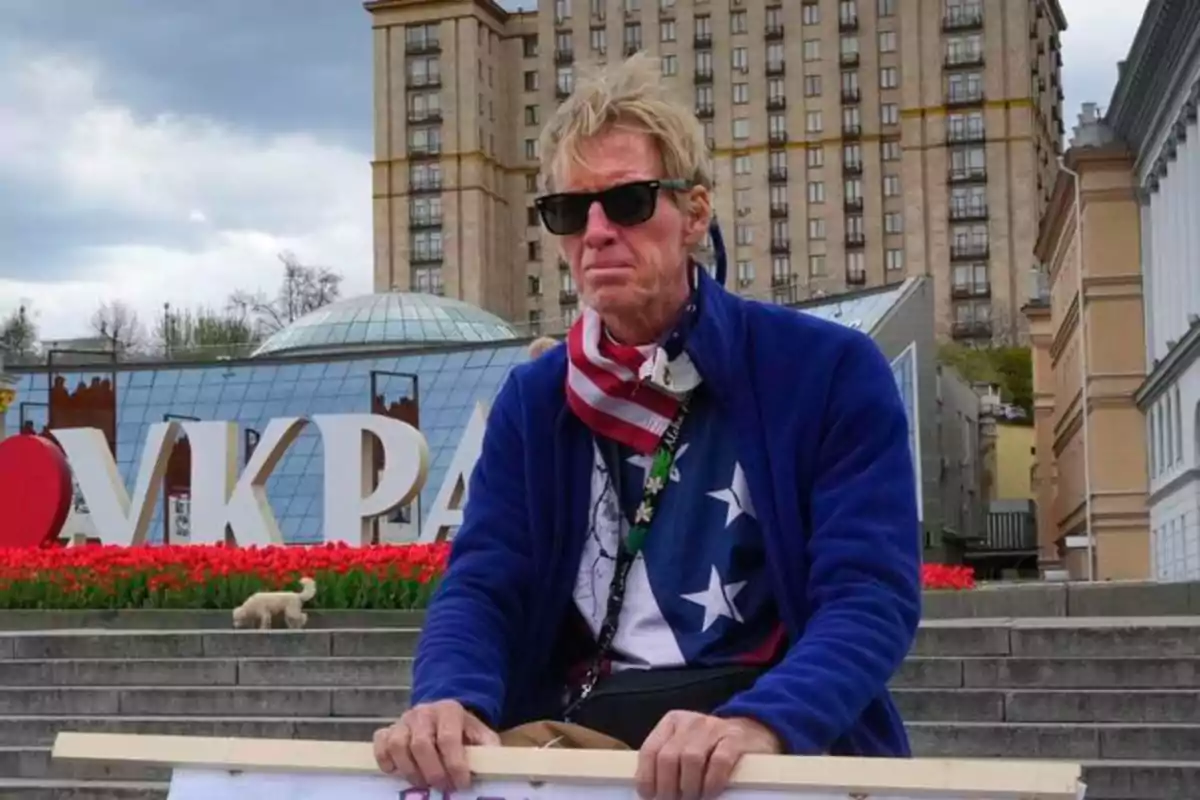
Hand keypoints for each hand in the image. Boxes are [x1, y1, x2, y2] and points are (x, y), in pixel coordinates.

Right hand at [372, 700, 499, 791]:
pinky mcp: (388, 729)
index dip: (454, 764)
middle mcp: (423, 712)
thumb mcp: (480, 734)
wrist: (443, 715)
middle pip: (421, 744)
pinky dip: (384, 760)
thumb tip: (493, 764)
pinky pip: (380, 743)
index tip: (462, 783)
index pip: (448, 738)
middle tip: (443, 788)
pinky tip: (396, 772)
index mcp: (449, 711)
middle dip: (432, 772)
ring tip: (423, 784)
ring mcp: (403, 720)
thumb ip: (487, 748)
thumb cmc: (463, 731)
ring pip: (397, 745)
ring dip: (410, 771)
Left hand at [636, 711, 781, 799]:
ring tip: (692, 799)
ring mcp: (713, 728)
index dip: (647, 777)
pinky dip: (712, 782)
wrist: (753, 732)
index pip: (650, 750)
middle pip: (668, 757)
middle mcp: (690, 722)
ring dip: (689, 787)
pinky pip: (719, 762)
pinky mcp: (735, 738)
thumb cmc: (711, 747)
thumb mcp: (685, 745)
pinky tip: (710, 793)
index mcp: (672, 723)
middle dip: (667, 787)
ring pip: (691, 759)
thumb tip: (650, 792)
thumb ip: (667, 761)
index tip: (650, 796)